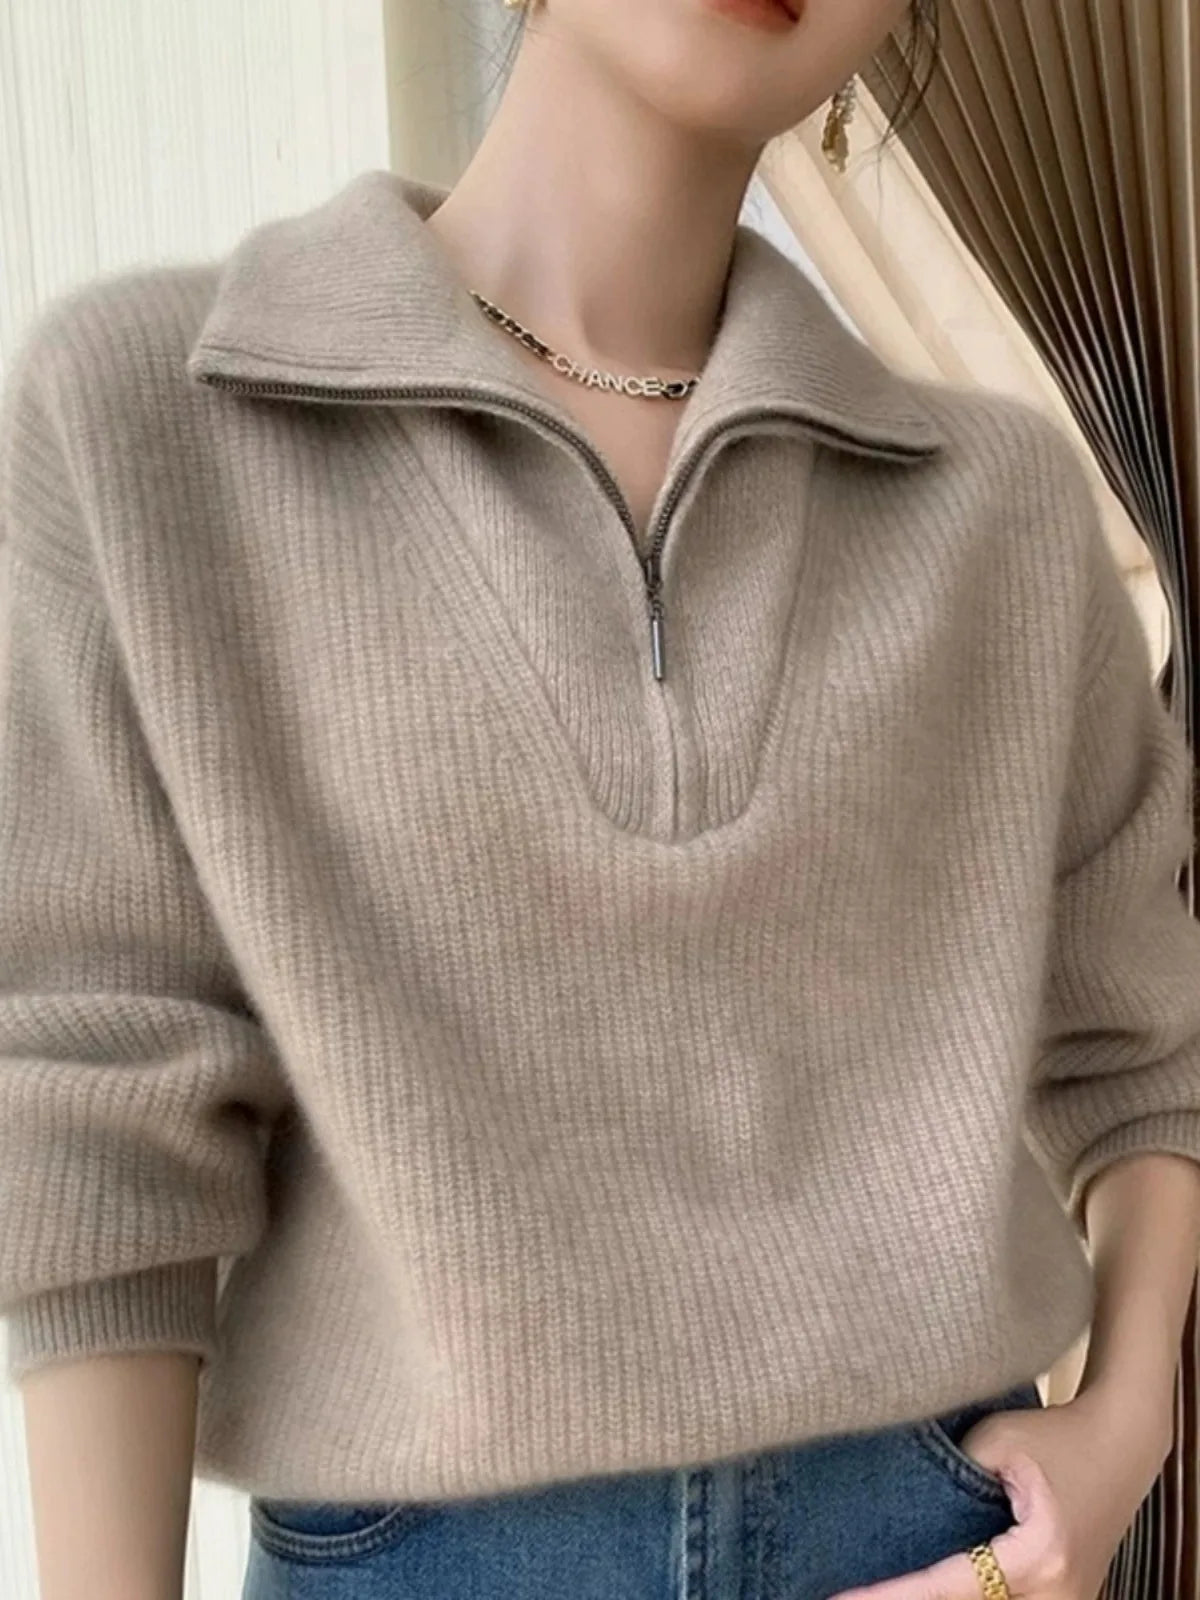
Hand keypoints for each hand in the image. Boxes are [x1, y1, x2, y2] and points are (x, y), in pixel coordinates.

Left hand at [825, 1384, 1171, 1599]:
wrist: (1121, 1444)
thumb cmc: (1053, 1436)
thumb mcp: (995, 1442)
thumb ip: (949, 1478)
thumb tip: (894, 1502)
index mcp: (1039, 1559)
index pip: (948, 1587)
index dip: (891, 1595)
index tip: (840, 1598)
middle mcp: (1056, 1598)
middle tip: (845, 1594)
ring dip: (938, 1599)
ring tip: (876, 1591)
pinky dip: (966, 1598)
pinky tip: (925, 1588)